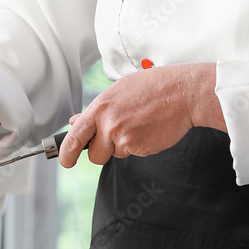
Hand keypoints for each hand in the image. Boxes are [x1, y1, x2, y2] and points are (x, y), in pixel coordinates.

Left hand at [59, 63, 225, 167]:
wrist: (184, 93)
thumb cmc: (153, 87)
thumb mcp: (118, 91)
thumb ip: (96, 110)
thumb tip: (75, 121)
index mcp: (100, 108)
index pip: (73, 137)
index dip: (66, 153)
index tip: (65, 160)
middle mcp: (109, 124)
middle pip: (93, 155)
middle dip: (99, 153)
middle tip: (111, 143)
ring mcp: (124, 138)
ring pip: (115, 155)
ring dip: (123, 147)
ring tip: (138, 126)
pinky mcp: (140, 148)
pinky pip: (133, 154)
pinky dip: (139, 146)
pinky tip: (148, 129)